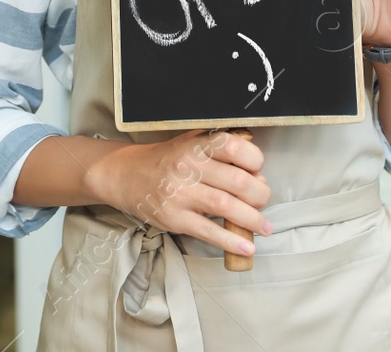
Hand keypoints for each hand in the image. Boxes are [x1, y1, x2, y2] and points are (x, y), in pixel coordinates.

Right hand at [85, 130, 271, 255]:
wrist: (125, 175)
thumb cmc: (165, 159)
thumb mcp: (191, 143)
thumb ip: (223, 155)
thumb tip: (258, 179)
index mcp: (197, 145)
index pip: (235, 147)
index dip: (255, 160)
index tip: (258, 170)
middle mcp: (189, 167)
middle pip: (237, 181)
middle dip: (259, 195)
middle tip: (262, 201)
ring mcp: (180, 194)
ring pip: (226, 206)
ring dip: (252, 220)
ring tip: (265, 227)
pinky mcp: (174, 218)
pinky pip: (208, 232)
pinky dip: (231, 241)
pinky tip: (246, 247)